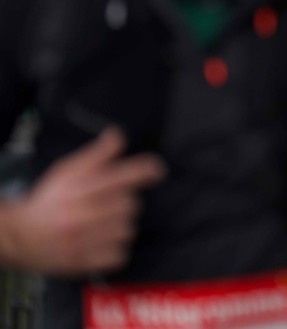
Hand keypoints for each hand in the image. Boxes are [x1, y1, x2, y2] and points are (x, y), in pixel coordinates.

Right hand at [0, 126, 164, 275]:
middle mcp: (82, 213)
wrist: (19, 237)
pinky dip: (115, 249)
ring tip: (101, 224)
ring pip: (128, 229)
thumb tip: (118, 135)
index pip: (122, 176)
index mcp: (80, 188)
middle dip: (124, 201)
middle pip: (131, 204)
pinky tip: (100, 241)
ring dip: (121, 225)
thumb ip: (97, 154)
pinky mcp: (85, 262)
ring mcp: (84, 240)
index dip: (145, 170)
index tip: (156, 170)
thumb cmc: (49, 201)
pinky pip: (121, 254)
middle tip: (107, 204)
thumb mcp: (68, 170)